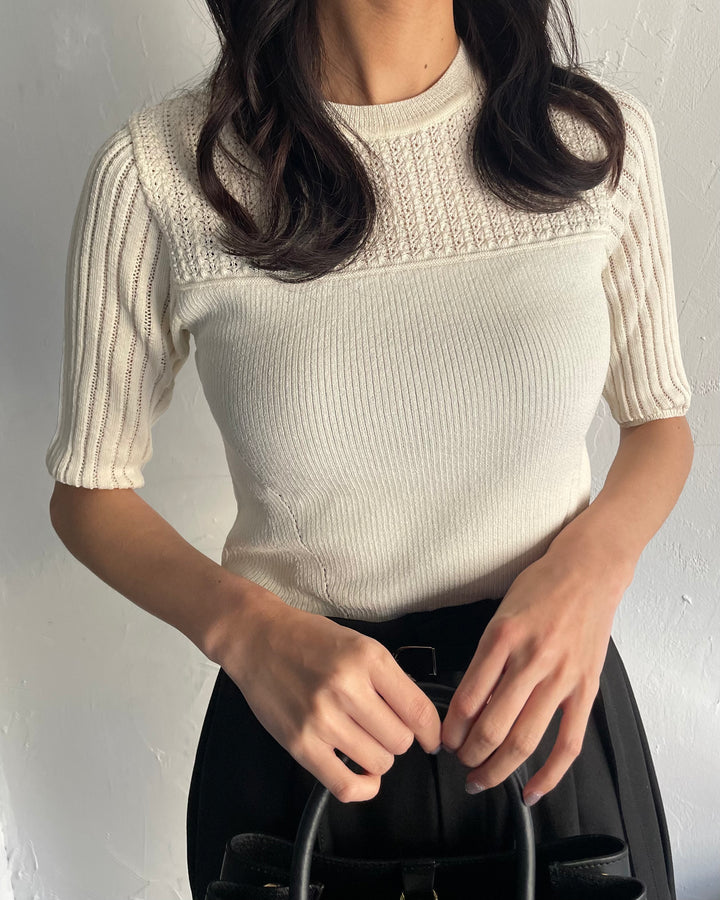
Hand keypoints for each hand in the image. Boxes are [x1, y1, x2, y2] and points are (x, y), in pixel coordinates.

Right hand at [214, 587, 442, 802]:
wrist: (257, 639)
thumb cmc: (308, 639)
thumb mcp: (359, 643)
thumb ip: (389, 679)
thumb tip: (418, 719)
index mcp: (368, 658)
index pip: (419, 710)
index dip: (432, 731)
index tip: (432, 738)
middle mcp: (347, 688)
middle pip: (401, 741)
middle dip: (399, 738)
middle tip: (383, 728)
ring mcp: (322, 719)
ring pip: (379, 763)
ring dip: (378, 757)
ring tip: (364, 740)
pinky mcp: (300, 744)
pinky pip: (345, 785)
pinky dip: (363, 787)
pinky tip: (363, 774)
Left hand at [440, 535, 632, 804]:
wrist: (588, 569)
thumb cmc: (541, 587)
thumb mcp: (500, 615)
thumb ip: (487, 659)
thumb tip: (472, 705)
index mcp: (502, 637)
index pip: (467, 698)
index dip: (451, 729)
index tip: (445, 740)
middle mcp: (531, 659)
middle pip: (492, 727)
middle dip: (470, 756)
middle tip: (461, 764)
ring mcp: (561, 677)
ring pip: (525, 740)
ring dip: (499, 769)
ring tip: (483, 779)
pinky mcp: (586, 688)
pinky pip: (568, 742)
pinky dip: (550, 774)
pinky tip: (533, 790)